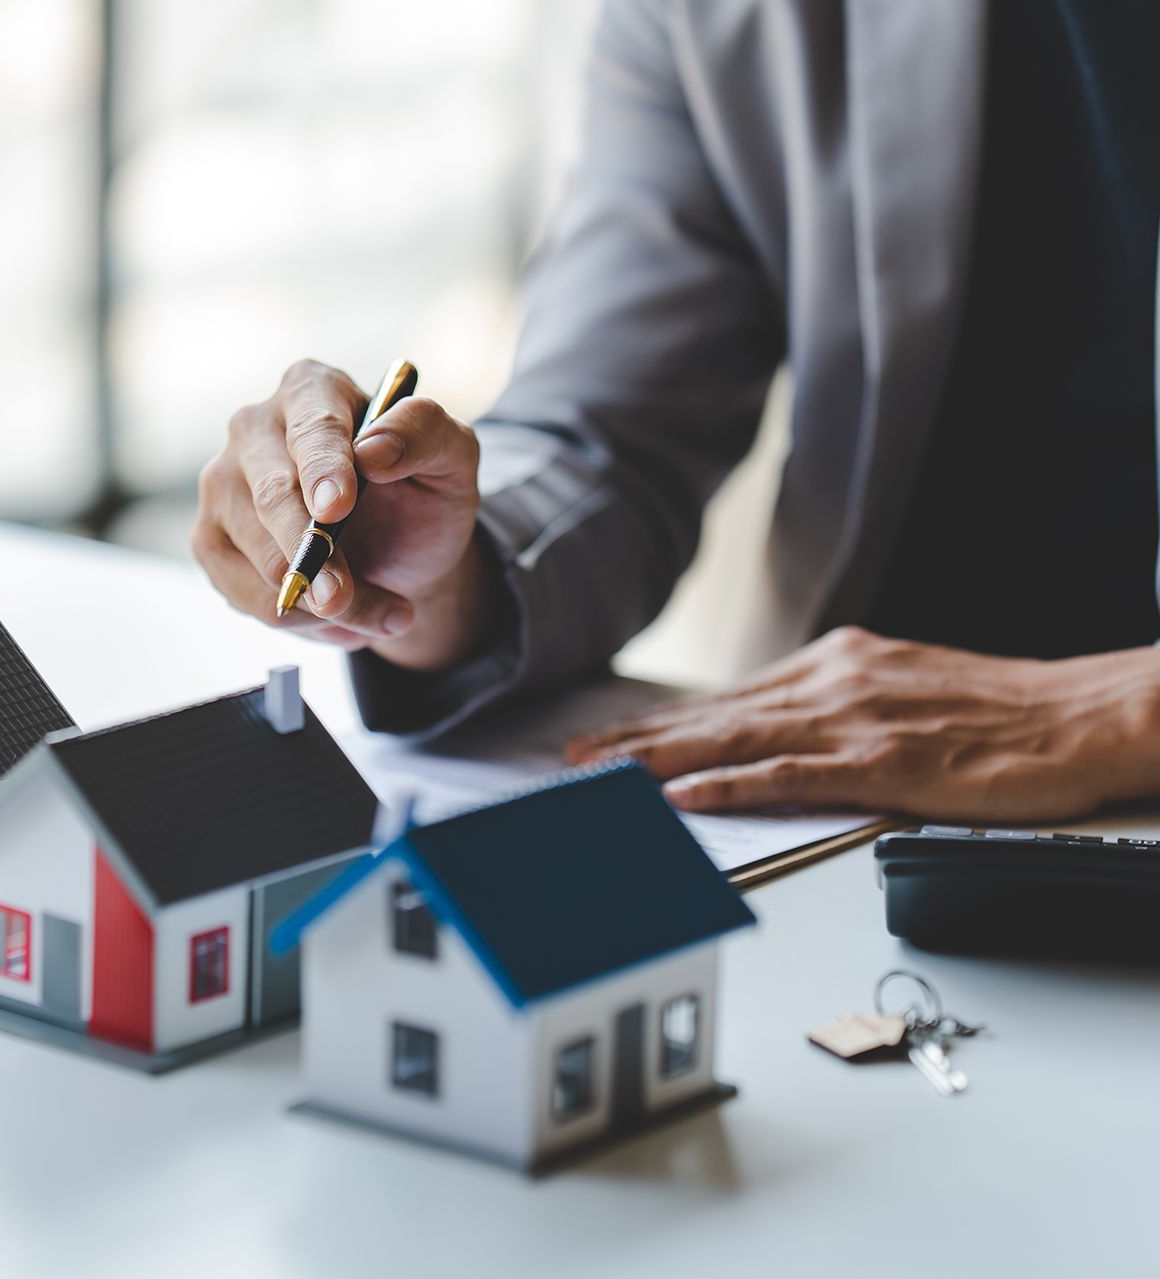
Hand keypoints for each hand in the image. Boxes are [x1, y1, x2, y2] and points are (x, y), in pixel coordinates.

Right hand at [191, 359, 490, 670]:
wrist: (399, 555)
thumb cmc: (420, 494)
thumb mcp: (451, 458)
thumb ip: (424, 435)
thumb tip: (374, 450)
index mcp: (312, 389)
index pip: (312, 429)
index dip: (324, 469)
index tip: (337, 509)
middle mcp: (254, 427)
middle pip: (272, 495)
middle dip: (311, 553)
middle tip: (342, 596)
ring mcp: (222, 484)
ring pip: (260, 556)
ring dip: (317, 601)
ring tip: (378, 612)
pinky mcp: (209, 539)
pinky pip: (243, 592)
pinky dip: (296, 618)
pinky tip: (335, 614)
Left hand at [565, 627, 1159, 820]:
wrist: (1083, 715)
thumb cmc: (1001, 711)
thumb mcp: (901, 690)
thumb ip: (835, 706)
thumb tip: (773, 734)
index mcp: (836, 663)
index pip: (729, 699)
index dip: (663, 722)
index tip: (609, 738)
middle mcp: (834, 682)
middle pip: (715, 716)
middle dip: (637, 740)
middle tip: (571, 760)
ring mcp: (856, 721)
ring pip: (735, 740)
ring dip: (660, 760)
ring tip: (601, 776)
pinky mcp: (883, 763)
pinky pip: (791, 774)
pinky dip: (733, 785)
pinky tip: (686, 795)